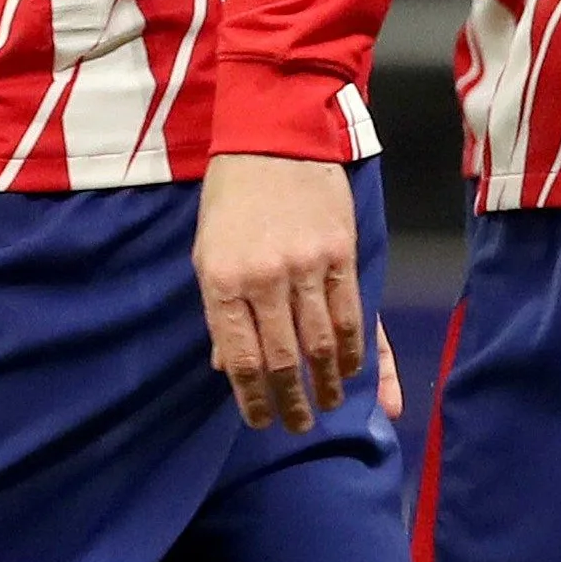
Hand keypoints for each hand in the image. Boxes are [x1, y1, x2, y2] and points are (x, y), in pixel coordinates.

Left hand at [194, 150, 364, 432]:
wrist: (274, 137)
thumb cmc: (232, 199)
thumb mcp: (207, 253)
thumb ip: (219, 310)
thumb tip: (226, 366)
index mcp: (221, 281)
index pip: (240, 356)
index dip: (253, 397)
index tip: (262, 421)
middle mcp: (263, 278)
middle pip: (282, 358)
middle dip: (291, 400)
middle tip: (298, 425)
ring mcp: (305, 266)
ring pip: (321, 342)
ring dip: (327, 382)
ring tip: (328, 404)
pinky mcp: (340, 253)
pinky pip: (350, 313)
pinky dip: (353, 349)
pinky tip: (351, 368)